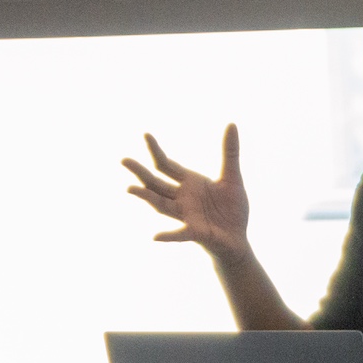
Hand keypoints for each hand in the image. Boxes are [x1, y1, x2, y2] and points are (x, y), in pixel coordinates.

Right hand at [123, 126, 251, 262]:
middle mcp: (182, 198)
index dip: (156, 150)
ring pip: (162, 205)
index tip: (146, 134)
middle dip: (141, 172)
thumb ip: (230, 153)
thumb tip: (232, 124)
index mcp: (189, 182)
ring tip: (130, 189)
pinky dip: (169, 235)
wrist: (238, 238)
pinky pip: (181, 233)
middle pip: (156, 183)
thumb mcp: (232, 177)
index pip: (166, 165)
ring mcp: (187, 215)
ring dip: (147, 197)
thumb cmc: (232, 209)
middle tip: (124, 160)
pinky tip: (155, 237)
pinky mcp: (196, 232)